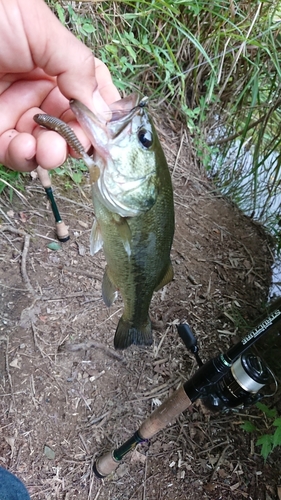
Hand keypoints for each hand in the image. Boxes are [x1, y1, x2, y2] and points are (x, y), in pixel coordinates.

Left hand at [0, 0, 119, 171]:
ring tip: (49, 150)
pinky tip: (25, 149)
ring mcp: (16, 112)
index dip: (101, 113)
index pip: (90, 92)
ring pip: (47, 145)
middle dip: (77, 140)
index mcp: (55, 61)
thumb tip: (102, 109)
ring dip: (53, 153)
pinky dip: (25, 158)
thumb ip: (77, 67)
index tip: (106, 130)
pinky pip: (18, 154)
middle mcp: (40, 89)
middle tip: (78, 146)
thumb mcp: (40, 29)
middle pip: (72, 125)